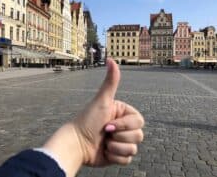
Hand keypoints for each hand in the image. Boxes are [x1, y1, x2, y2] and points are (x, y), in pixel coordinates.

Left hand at [43, 58, 144, 176]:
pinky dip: (114, 157)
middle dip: (120, 136)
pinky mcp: (118, 155)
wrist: (77, 144)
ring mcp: (121, 141)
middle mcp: (123, 127)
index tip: (108, 124)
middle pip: (139, 136)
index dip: (125, 125)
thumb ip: (110, 81)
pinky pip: (127, 159)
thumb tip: (111, 58)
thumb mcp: (102, 100)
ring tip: (104, 143)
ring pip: (133, 149)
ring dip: (116, 147)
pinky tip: (104, 151)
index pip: (139, 121)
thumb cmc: (87, 120)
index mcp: (123, 114)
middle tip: (105, 133)